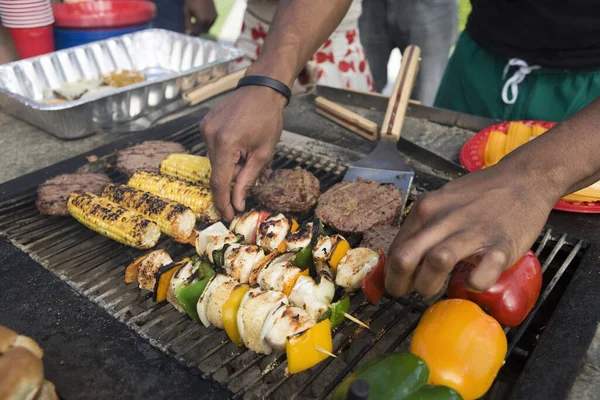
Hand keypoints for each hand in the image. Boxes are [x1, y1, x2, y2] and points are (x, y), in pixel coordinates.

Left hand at [184, 0, 216, 35]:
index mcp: (202, 20)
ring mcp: (214, 18)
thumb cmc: (192, 0)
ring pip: (207, 29)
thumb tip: (187, 33)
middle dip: (196, 30)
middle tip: (191, 27)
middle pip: (202, 31)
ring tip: (195, 22)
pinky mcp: (216, 16)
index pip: (196, 31)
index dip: (191, 32)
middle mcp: (209, 21)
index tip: (187, 31)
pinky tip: (201, 19)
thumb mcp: (187, 12)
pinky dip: (206, 24)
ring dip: (201, 28)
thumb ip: (188, 24)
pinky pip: (210, 24)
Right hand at [201, 86, 286, 220]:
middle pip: (217, 171)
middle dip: (233, 176)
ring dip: (229, 163)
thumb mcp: (263, 154)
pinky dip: (225, 152)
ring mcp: (205, 128)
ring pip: (215, 160)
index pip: (219, 182)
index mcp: (226, 144)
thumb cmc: (268, 119)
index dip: (223, 202)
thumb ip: (247, 180)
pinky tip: (239, 140)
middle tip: (250, 165)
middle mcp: (210, 135)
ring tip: (247, 148)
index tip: (228, 216)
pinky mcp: (205, 124)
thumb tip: (237, 203)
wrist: (262, 89)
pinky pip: (213, 147)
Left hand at [385, 161, 560, 298]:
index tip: (396, 282)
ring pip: (437, 262)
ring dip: (428, 285)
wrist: (524, 179)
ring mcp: (473, 232)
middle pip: (406, 257)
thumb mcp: (442, 202)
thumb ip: (423, 226)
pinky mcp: (501, 245)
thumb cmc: (480, 195)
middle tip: (405, 293)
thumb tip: (402, 256)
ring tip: (432, 291)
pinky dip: (473, 284)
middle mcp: (444, 219)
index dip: (390, 272)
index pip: (396, 247)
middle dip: (398, 283)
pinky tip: (472, 283)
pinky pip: (481, 273)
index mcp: (426, 209)